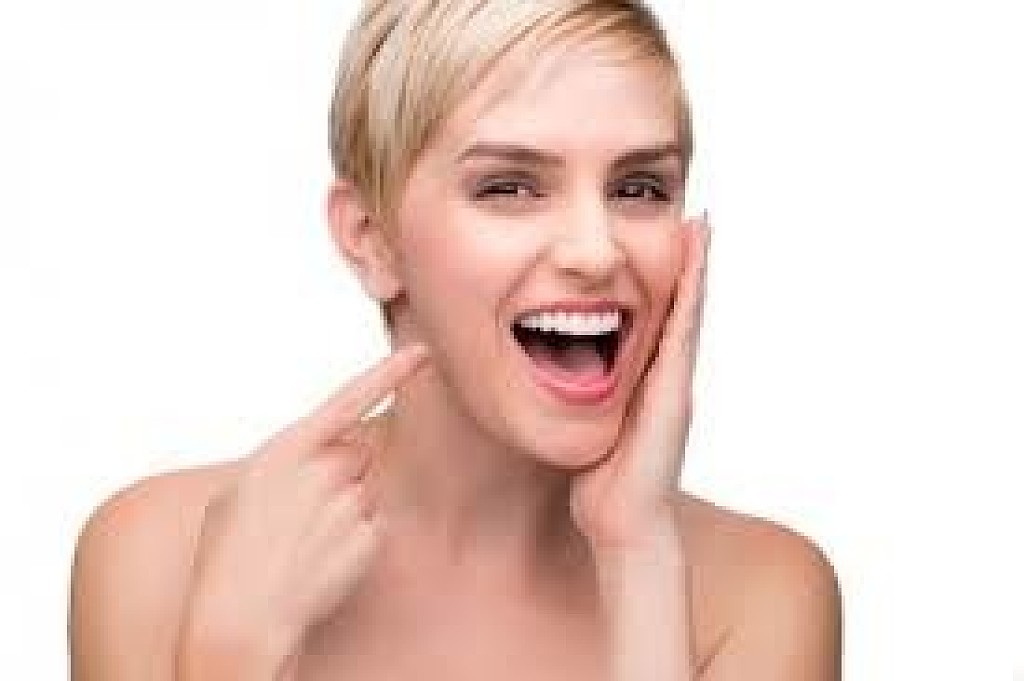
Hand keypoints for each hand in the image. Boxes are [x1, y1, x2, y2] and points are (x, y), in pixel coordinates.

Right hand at [177, 343, 429, 677]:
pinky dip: (353, 541)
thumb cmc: (227, 557)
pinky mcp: (368, 537)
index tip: (422, 354)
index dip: (389, 373)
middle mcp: (324, 469)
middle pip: (358, 452)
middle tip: (303, 512)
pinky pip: (372, 526)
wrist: (240, 620)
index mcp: (287, 449)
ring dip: (344, 509)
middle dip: (340, 474)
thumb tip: (306, 456)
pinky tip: (321, 560)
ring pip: (365, 490)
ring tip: (305, 542)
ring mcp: (349, 504)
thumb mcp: (236, 493)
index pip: (349, 399)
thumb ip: (281, 462)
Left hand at [569, 214, 709, 554]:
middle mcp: (665, 377)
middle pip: (678, 309)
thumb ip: (584, 404)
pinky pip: (683, 329)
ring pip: (687, 312)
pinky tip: (694, 258)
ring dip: (695, 268)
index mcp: (644, 383)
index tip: (663, 243)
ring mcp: (673, 382)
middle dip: (687, 264)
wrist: (622, 522)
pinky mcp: (673, 389)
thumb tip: (555, 385)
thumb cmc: (601, 482)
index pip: (654, 321)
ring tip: (701, 224)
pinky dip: (692, 292)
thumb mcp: (589, 429)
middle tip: (694, 218)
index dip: (662, 283)